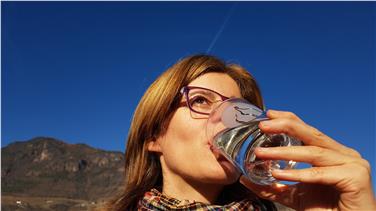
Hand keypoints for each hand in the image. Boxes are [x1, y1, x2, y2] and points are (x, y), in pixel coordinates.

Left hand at [240, 110, 375, 210]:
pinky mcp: (355, 177)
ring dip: (284, 152)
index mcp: (330, 152)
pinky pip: (320, 173)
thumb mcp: (294, 196)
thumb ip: (272, 187)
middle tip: (262, 126)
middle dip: (285, 126)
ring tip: (261, 153)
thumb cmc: (326, 210)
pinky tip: (279, 174)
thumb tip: (245, 180)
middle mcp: (342, 153)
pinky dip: (298, 174)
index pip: (308, 129)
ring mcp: (352, 163)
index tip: (268, 114)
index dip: (288, 119)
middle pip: (311, 134)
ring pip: (313, 153)